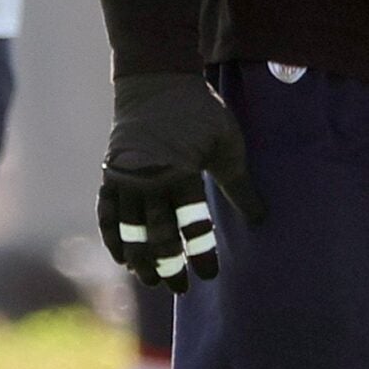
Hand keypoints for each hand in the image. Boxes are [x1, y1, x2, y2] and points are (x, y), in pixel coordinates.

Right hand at [99, 73, 265, 291]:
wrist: (157, 81)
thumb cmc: (199, 111)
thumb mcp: (226, 143)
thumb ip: (239, 183)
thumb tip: (260, 218)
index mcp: (182, 172)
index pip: (192, 224)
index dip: (200, 253)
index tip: (209, 276)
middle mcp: (150, 180)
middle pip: (157, 234)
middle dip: (169, 264)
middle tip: (179, 287)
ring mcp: (126, 178)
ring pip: (130, 229)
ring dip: (140, 257)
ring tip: (151, 279)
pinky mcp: (111, 173)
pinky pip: (107, 213)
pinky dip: (113, 236)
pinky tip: (121, 257)